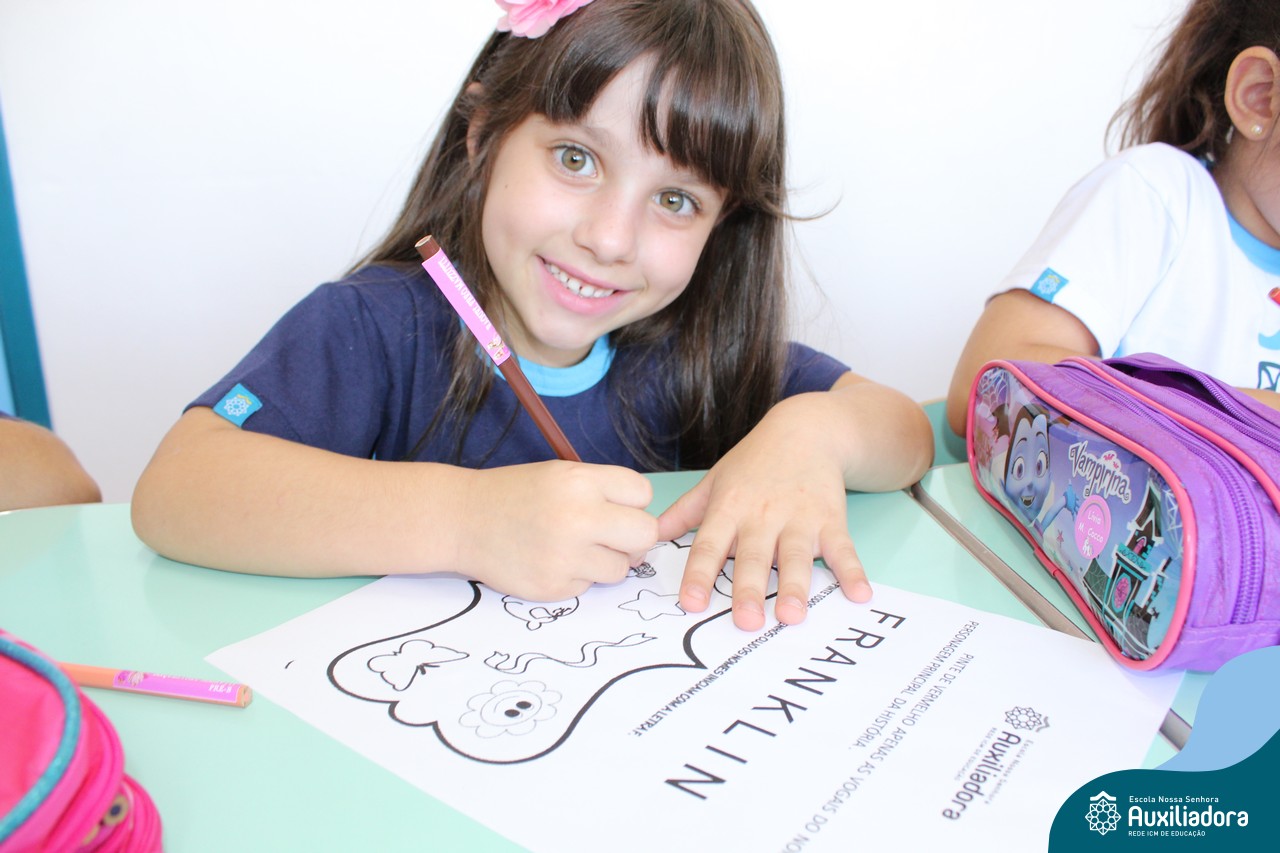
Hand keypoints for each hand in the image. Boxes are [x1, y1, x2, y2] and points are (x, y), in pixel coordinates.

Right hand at [459, 461, 658, 600]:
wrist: (464, 520)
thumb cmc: (516, 495)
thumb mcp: (560, 474)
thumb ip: (602, 492)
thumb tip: (643, 527)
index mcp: (580, 481)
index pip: (642, 494)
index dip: (631, 503)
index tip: (613, 507)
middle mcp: (577, 517)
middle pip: (645, 534)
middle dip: (634, 538)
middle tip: (613, 538)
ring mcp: (566, 556)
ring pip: (621, 568)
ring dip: (606, 561)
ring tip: (574, 548)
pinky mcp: (554, 587)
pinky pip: (590, 586)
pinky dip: (577, 576)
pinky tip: (551, 561)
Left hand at [656, 395, 869, 630]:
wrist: (806, 429)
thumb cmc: (754, 462)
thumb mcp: (714, 481)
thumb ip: (684, 513)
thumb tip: (649, 536)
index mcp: (729, 508)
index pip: (709, 545)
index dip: (699, 575)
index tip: (691, 603)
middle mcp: (762, 515)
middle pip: (752, 557)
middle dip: (748, 589)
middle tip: (745, 622)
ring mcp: (799, 518)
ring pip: (796, 556)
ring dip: (794, 586)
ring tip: (790, 615)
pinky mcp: (831, 519)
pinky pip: (843, 549)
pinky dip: (852, 572)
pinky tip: (859, 594)